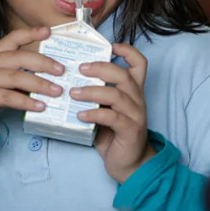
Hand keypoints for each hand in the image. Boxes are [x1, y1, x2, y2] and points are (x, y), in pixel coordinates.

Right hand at [0, 27, 63, 132]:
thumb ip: (16, 75)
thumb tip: (46, 77)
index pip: (12, 39)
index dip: (30, 33)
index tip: (49, 32)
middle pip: (19, 57)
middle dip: (43, 63)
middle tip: (61, 70)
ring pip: (16, 77)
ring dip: (40, 84)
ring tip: (57, 91)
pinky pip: (9, 97)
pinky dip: (26, 102)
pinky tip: (40, 106)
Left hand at [72, 43, 154, 182]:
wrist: (130, 164)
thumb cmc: (114, 134)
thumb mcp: (106, 110)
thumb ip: (97, 96)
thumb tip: (69, 81)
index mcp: (133, 91)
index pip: (140, 64)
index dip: (128, 51)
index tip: (110, 46)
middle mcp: (137, 100)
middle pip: (124, 75)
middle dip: (101, 68)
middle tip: (80, 69)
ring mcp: (136, 115)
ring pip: (117, 95)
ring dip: (92, 91)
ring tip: (73, 93)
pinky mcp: (130, 131)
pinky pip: (112, 117)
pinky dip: (95, 113)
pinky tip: (80, 115)